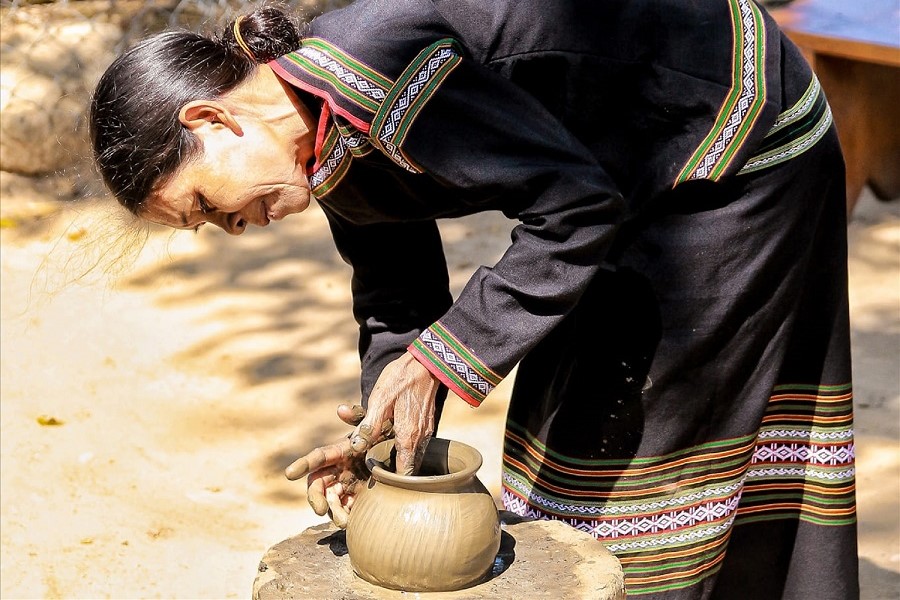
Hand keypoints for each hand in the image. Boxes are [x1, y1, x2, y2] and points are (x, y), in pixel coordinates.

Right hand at [284, 404, 391, 527]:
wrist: (403, 454)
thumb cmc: (385, 435)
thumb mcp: (377, 423)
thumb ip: (360, 417)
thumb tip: (341, 409)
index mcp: (339, 452)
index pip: (317, 457)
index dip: (302, 464)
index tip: (289, 474)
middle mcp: (338, 470)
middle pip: (318, 485)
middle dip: (316, 498)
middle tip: (321, 509)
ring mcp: (346, 486)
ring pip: (331, 502)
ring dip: (334, 512)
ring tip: (344, 521)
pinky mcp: (357, 498)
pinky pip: (347, 510)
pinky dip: (347, 517)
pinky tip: (353, 522)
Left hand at [353, 352, 439, 475]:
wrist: (427, 361)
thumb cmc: (401, 378)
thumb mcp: (380, 400)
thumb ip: (369, 425)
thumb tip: (355, 447)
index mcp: (408, 437)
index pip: (404, 474)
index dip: (390, 480)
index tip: (376, 477)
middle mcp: (421, 439)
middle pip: (408, 467)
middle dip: (393, 470)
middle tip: (374, 469)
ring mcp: (426, 431)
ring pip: (413, 455)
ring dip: (398, 457)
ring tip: (379, 455)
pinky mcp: (427, 424)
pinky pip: (416, 443)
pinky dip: (404, 446)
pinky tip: (391, 437)